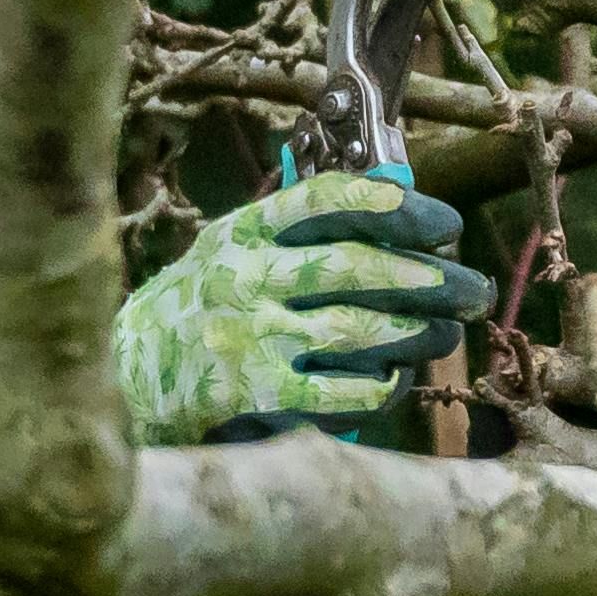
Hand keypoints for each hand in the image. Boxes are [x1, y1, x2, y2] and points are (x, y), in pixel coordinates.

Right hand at [114, 173, 494, 446]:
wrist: (123, 382)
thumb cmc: (196, 312)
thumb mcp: (231, 254)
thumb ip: (298, 233)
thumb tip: (395, 200)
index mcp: (242, 233)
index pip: (325, 202)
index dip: (396, 208)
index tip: (444, 225)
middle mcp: (242, 277)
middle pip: (356, 268)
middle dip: (430, 279)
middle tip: (473, 290)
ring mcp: (247, 336)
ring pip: (358, 329)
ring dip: (417, 332)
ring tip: (446, 334)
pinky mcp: (252, 396)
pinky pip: (340, 391)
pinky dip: (380, 385)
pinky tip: (396, 379)